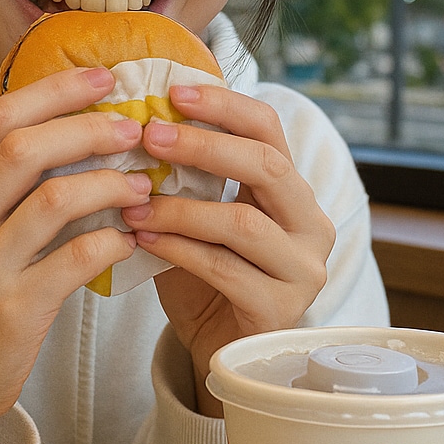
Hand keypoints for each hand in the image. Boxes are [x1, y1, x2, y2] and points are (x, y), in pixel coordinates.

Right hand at [0, 66, 149, 432]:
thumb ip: (1, 186)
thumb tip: (72, 125)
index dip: (53, 91)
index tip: (101, 77)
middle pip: (23, 149)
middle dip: (87, 128)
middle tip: (133, 127)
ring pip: (54, 200)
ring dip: (109, 184)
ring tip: (142, 184)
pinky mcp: (11, 311)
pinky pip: (75, 258)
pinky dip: (112, 239)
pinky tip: (131, 238)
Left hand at [120, 84, 335, 416]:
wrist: (217, 351)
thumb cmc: (203, 277)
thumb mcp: (197, 217)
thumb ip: (185, 178)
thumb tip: (132, 122)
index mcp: (293, 192)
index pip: (270, 129)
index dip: (223, 106)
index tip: (172, 92)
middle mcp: (312, 225)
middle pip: (265, 165)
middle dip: (203, 145)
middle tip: (148, 136)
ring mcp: (303, 270)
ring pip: (242, 222)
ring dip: (180, 207)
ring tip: (132, 200)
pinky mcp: (281, 310)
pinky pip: (225, 269)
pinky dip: (178, 250)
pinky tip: (142, 239)